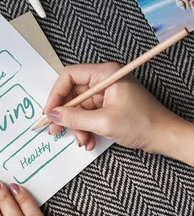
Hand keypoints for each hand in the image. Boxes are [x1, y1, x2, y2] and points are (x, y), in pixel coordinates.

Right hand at [43, 62, 189, 156]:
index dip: (56, 94)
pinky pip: (87, 115)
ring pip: (78, 108)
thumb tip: (52, 115)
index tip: (49, 112)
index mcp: (106, 74)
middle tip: (55, 130)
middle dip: (66, 115)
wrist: (165, 137)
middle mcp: (104, 80)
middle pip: (72, 93)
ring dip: (76, 126)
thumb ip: (74, 118)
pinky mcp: (108, 106)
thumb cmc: (143, 124)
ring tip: (81, 140)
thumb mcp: (103, 122)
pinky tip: (88, 141)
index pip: (69, 76)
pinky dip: (85, 129)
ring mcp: (106, 93)